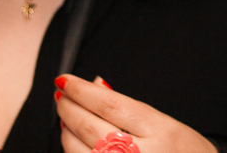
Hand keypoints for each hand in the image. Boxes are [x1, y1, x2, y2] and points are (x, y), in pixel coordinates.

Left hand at [55, 74, 216, 152]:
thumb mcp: (165, 124)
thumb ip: (130, 107)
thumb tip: (98, 85)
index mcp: (160, 130)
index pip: (110, 104)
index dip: (83, 90)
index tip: (65, 80)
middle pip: (91, 125)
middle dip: (69, 106)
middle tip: (61, 94)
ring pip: (78, 149)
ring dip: (66, 128)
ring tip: (65, 114)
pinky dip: (71, 150)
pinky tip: (70, 139)